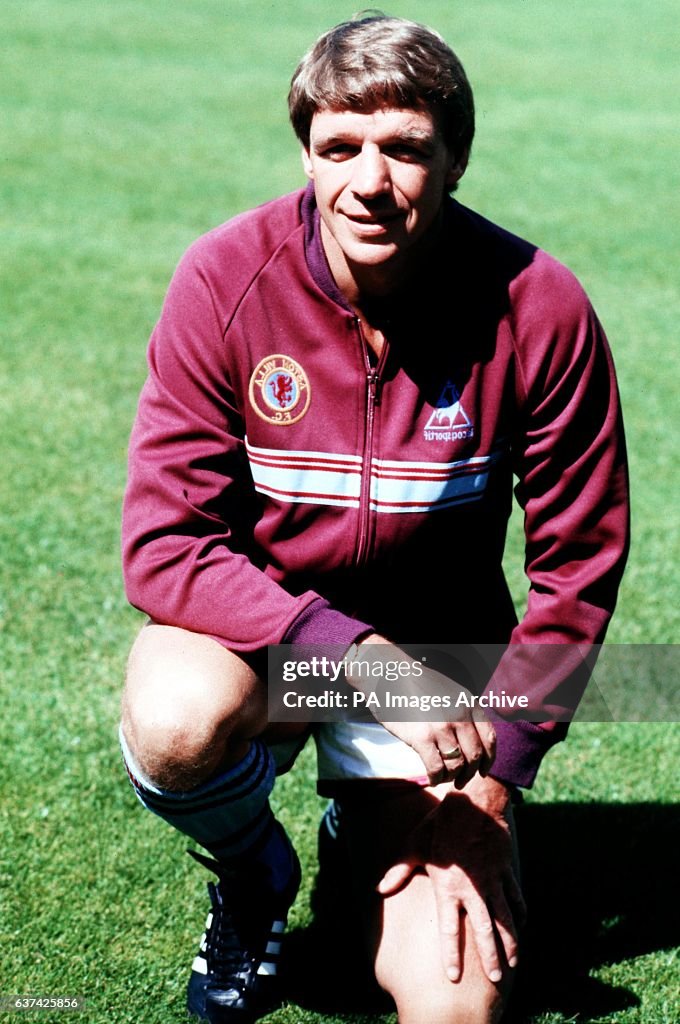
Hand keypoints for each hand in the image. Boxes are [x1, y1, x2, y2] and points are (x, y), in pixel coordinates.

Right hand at [347, 634, 495, 785]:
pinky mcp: (421, 738)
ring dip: (451, 777)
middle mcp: (459, 715)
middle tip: (461, 781)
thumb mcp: (451, 693)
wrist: (390, 676)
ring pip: (456, 765)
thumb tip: (474, 744)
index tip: (482, 771)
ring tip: (443, 778)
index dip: (488, 760)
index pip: (489, 739)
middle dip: (469, 774)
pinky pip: (436, 768)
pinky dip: (436, 778)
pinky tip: (432, 778)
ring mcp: (441, 727)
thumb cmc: (418, 687)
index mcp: (469, 703)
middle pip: (474, 756)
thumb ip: (465, 714)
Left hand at [377, 775, 525, 983]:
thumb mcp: (416, 844)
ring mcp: (493, 881)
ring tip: (513, 963)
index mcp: (448, 887)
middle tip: (496, 979)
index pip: (448, 928)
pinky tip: (521, 926)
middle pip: (484, 930)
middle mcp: (473, 889)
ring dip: (510, 942)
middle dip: (491, 956)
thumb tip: (379, 888)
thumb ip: (400, 869)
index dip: (451, 953)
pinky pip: (515, 896)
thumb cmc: (440, 824)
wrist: (474, 802)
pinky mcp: (505, 870)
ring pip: (505, 918)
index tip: (452, 976)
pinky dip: (519, 913)